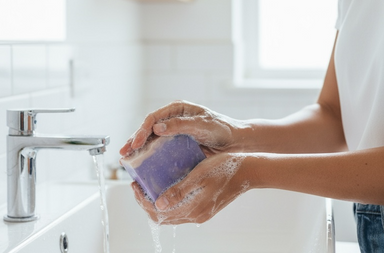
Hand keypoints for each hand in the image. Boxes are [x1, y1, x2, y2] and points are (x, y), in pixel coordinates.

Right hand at [120, 100, 244, 156]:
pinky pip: (160, 151)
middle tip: (123, 154)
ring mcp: (174, 134)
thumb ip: (181, 125)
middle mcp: (172, 120)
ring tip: (126, 161)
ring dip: (139, 150)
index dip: (142, 130)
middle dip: (135, 141)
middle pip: (148, 129)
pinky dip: (150, 158)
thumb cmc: (221, 129)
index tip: (135, 143)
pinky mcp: (177, 147)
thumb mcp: (202, 125)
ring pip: (152, 141)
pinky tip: (142, 167)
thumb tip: (157, 128)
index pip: (154, 118)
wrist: (235, 143)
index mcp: (177, 110)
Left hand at [131, 153, 249, 224]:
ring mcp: (201, 212)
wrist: (248, 170)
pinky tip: (168, 184)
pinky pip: (182, 208)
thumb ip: (179, 191)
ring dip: (158, 201)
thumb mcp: (199, 175)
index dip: (142, 201)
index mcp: (193, 209)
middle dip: (146, 202)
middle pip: (163, 216)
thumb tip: (159, 204)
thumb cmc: (224, 168)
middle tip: (139, 185)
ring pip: (172, 213)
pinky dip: (170, 200)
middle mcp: (196, 214)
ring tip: (150, 184)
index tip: (135, 185)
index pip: (159, 213)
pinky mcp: (205, 206)